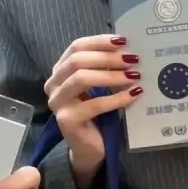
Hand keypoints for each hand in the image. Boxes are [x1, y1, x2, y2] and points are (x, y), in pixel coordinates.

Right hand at [43, 35, 141, 188]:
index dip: (99, 42)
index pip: (76, 47)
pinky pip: (93, 104)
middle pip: (77, 60)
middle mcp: (53, 84)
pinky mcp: (66, 120)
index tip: (123, 41)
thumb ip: (107, 68)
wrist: (89, 147)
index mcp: (60, 70)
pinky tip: (133, 95)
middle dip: (107, 58)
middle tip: (132, 60)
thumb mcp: (100, 85)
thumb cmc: (97, 113)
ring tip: (134, 76)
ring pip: (81, 78)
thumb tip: (130, 50)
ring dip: (111, 75)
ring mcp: (57, 102)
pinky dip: (116, 98)